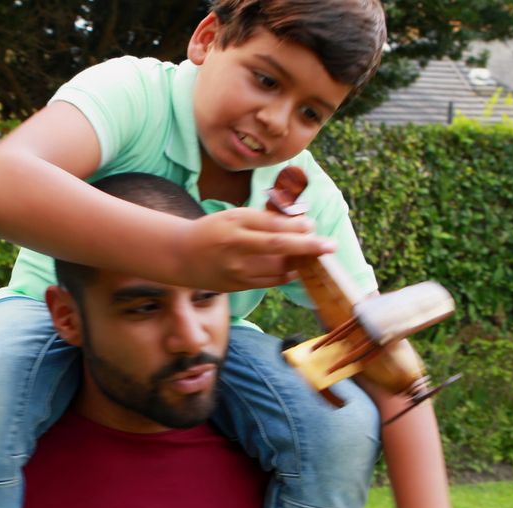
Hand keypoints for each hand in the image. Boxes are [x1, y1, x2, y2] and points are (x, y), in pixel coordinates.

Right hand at [177, 207, 335, 291]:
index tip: (314, 226)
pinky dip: (286, 274)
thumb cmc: (213, 230)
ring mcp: (236, 270)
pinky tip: (294, 267)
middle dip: (308, 246)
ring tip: (311, 255)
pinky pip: (270, 281)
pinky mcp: (238, 286)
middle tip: (331, 245)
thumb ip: (265, 219)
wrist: (181, 256)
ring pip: (277, 267)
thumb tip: (301, 225)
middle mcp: (235, 247)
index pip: (272, 225)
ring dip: (299, 262)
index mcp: (235, 224)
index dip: (297, 227)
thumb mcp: (234, 216)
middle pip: (278, 246)